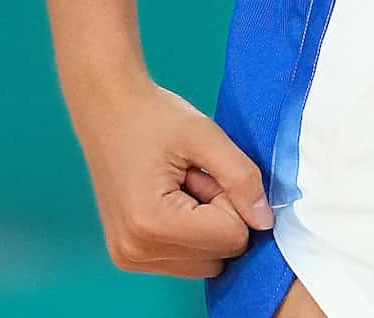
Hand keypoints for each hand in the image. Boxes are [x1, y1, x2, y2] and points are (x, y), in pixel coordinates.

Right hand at [68, 74, 272, 278]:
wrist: (108, 111)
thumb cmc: (154, 117)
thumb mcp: (207, 137)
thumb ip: (242, 178)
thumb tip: (266, 222)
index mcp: (152, 224)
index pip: (232, 238)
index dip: (233, 201)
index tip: (206, 172)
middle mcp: (136, 251)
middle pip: (220, 256)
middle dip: (221, 217)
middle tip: (196, 178)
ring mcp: (129, 258)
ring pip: (205, 262)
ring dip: (206, 227)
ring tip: (183, 188)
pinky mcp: (129, 257)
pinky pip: (185, 260)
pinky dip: (190, 234)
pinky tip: (172, 200)